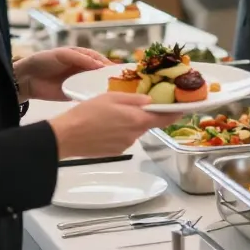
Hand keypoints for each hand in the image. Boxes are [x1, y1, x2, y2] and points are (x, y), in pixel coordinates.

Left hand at [13, 47, 110, 101]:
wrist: (26, 79)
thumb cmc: (44, 60)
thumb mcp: (63, 54)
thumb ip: (81, 58)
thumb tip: (100, 65)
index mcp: (82, 57)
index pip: (100, 60)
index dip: (109, 65)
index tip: (119, 71)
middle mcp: (83, 70)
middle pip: (101, 74)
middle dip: (110, 78)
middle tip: (122, 84)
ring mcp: (79, 83)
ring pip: (95, 85)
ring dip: (104, 89)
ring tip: (115, 94)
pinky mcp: (73, 95)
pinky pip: (86, 96)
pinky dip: (93, 98)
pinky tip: (101, 101)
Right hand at [48, 93, 175, 158]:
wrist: (66, 136)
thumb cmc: (87, 113)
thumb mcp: (112, 97)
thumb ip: (134, 99)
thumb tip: (149, 100)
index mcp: (137, 119)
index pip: (165, 118)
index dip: (175, 112)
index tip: (183, 108)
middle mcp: (134, 134)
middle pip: (148, 123)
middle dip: (144, 114)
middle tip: (130, 104)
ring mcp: (125, 145)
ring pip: (134, 130)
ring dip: (129, 122)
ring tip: (110, 115)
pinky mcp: (116, 152)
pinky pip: (124, 138)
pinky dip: (119, 131)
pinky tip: (105, 126)